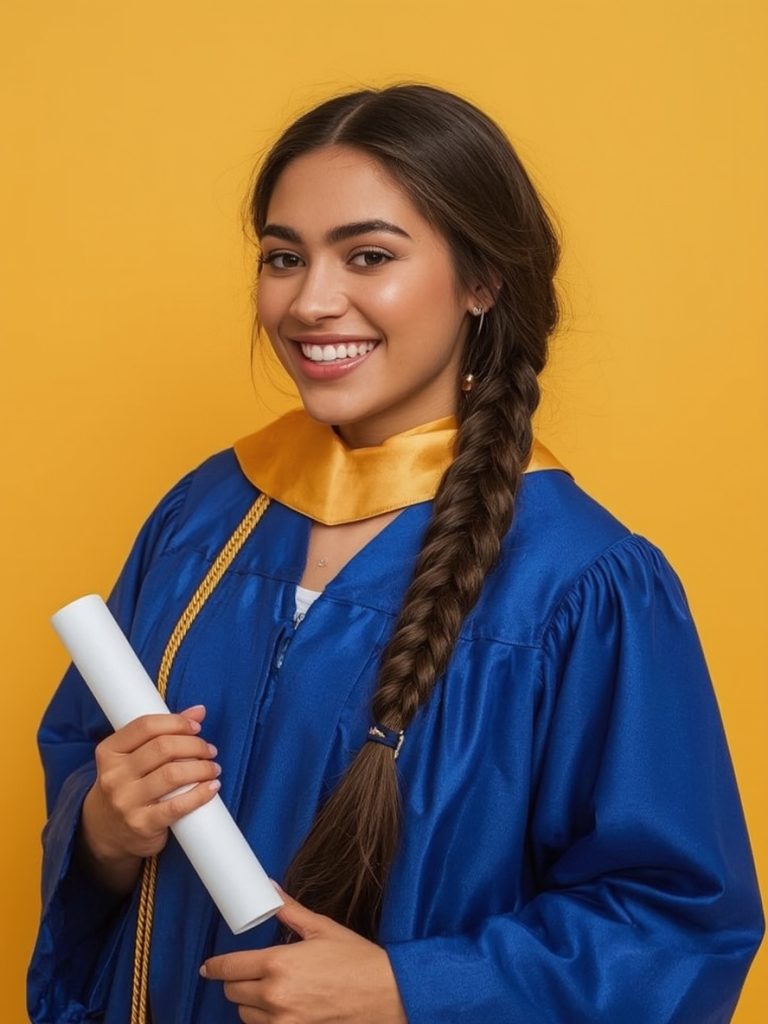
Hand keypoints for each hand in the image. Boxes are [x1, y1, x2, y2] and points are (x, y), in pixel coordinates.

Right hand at [78, 704, 220, 892]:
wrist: (105, 832)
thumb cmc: (127, 785)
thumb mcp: (133, 757)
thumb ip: (162, 732)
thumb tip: (199, 711)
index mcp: (109, 752)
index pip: (146, 726)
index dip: (176, 722)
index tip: (196, 727)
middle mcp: (114, 776)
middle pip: (163, 748)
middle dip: (194, 745)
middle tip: (210, 750)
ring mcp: (126, 802)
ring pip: (172, 774)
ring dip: (202, 768)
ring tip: (213, 768)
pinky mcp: (142, 825)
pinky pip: (177, 806)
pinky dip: (200, 794)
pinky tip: (212, 787)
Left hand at [201, 886, 407, 1023]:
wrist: (387, 995)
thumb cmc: (357, 960)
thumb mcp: (321, 928)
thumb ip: (289, 911)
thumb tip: (269, 889)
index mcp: (279, 964)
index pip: (230, 968)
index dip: (216, 966)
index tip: (209, 966)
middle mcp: (275, 997)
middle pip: (233, 993)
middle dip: (236, 981)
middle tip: (249, 972)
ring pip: (245, 1016)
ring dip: (250, 1004)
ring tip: (269, 990)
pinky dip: (266, 1021)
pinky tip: (281, 1010)